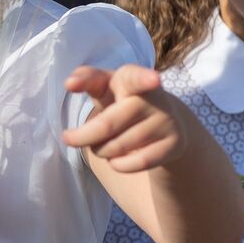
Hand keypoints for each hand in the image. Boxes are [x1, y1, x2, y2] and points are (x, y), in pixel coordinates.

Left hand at [62, 65, 186, 172]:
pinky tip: (117, 159)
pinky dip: (119, 164)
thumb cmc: (121, 101)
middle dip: (83, 136)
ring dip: (100, 150)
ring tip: (102, 145)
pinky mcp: (175, 144)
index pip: (135, 77)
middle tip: (68, 138)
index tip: (153, 80)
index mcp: (132, 79)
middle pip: (107, 125)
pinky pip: (138, 162)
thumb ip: (86, 79)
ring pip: (118, 146)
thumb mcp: (104, 86)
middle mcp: (154, 98)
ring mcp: (167, 121)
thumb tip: (71, 83)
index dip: (144, 79)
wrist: (162, 123)